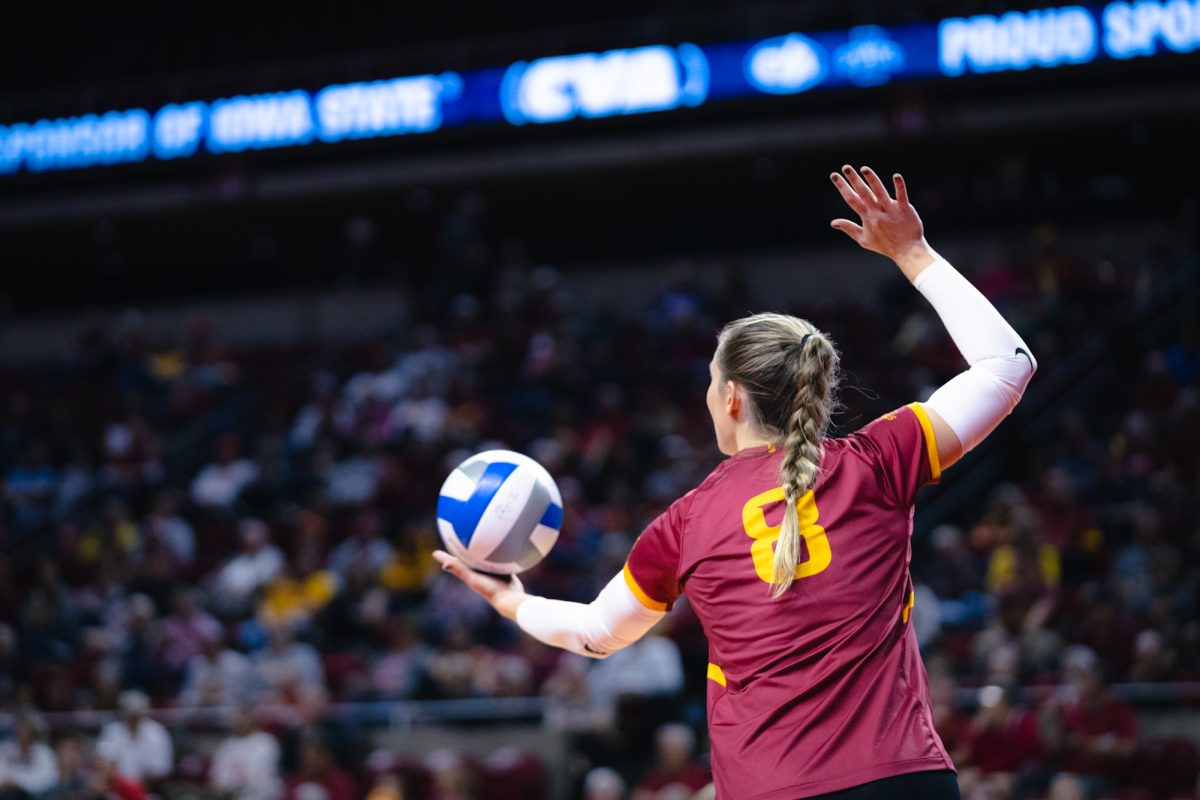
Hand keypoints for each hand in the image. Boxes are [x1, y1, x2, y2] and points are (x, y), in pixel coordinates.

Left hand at [433, 550, 526, 620]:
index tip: (435, 554)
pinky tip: (498, 549)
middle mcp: (478, 572)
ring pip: (481, 559)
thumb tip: (444, 565)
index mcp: (469, 574)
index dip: (445, 558)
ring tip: (474, 546)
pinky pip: (496, 559)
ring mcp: (490, 571)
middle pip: (466, 560)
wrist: (509, 597)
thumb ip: (460, 570)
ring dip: (476, 553)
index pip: (454, 563)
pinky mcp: (502, 570)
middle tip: (453, 545)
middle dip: (459, 553)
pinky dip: (493, 555)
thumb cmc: (490, 589)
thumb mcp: (473, 578)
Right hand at [830, 164, 936, 280]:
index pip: (851, 199)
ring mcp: (891, 210)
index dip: (842, 187)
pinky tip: (896, 176)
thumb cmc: (885, 245)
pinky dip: (899, 186)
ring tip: (864, 168)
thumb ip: (849, 228)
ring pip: (880, 192)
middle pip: (863, 193)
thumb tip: (833, 222)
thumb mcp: (863, 239)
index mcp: (867, 217)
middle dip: (853, 180)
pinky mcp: (904, 209)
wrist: (907, 251)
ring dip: (872, 180)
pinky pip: (901, 196)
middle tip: (845, 167)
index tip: (834, 175)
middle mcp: (877, 212)